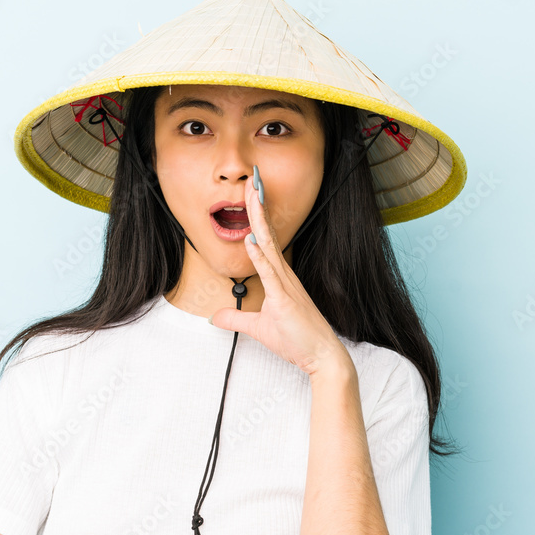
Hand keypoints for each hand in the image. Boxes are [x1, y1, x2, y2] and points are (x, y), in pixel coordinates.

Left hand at [208, 168, 346, 376]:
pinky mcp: (284, 300)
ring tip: (252, 195)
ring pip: (269, 245)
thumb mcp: (258, 328)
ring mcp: (285, 285)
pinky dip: (259, 256)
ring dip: (258, 220)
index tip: (251, 192)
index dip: (257, 215)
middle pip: (267, 233)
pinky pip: (270, 274)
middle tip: (252, 179)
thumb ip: (236, 318)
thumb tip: (214, 317)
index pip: (265, 239)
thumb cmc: (296, 339)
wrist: (321, 356)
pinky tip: (250, 240)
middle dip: (258, 206)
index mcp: (279, 277)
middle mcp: (284, 275)